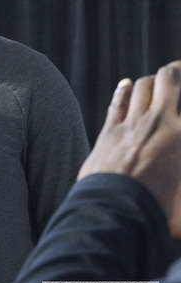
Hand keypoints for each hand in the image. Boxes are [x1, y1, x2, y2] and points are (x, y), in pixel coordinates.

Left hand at [78, 60, 180, 237]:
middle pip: (170, 78)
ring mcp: (132, 123)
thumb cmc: (159, 210)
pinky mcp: (109, 131)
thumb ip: (178, 173)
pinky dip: (124, 90)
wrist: (117, 213)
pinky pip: (118, 102)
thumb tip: (174, 155)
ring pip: (143, 86)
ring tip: (160, 81)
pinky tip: (127, 84)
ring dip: (153, 80)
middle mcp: (160, 121)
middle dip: (178, 69)